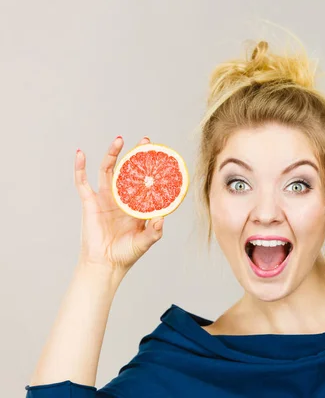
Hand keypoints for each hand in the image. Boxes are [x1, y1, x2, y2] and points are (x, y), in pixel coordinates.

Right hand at [74, 136, 163, 278]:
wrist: (106, 265)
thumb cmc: (127, 254)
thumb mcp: (146, 241)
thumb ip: (155, 231)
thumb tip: (163, 218)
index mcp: (137, 205)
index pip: (146, 181)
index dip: (152, 169)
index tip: (161, 155)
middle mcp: (122, 198)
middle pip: (128, 170)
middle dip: (135, 155)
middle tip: (145, 141)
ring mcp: (105, 198)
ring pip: (107, 170)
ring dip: (112, 154)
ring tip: (119, 140)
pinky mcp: (90, 202)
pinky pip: (82, 182)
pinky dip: (80, 167)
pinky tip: (81, 153)